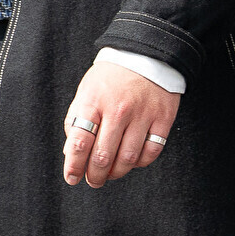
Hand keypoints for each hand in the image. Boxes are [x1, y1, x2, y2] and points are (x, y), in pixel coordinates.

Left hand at [62, 57, 179, 188]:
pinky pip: (151, 152)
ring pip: (128, 158)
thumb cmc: (110, 78)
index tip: (72, 178)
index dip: (74, 165)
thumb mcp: (85, 92)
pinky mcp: (163, 119)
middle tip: (92, 180)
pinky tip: (132, 161)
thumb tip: (71, 153)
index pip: (80, 141)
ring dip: (116, 173)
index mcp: (94, 102)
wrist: (145, 55)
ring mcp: (143, 115)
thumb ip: (76, 121)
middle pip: (103, 156)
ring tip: (110, 174)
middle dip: (95, 175)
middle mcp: (118, 110)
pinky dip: (140, 163)